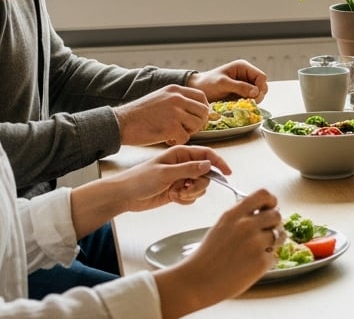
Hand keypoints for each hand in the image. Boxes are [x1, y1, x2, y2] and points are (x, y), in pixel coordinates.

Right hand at [112, 85, 210, 146]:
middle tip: (186, 129)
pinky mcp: (170, 127)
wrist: (120, 122)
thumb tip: (194, 108)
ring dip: (189, 132)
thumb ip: (176, 100)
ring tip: (175, 134)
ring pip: (198, 124)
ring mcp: (175, 112)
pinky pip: (186, 137)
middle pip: (203, 111)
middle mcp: (177, 98)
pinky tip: (168, 140)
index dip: (202, 109)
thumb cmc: (138, 114)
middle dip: (198, 123)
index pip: (201, 97)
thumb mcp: (160, 97)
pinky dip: (178, 141)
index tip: (196, 117)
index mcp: (175, 90)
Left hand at [115, 144, 231, 212]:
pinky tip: (173, 198)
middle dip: (199, 184)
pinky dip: (185, 199)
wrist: (125, 195)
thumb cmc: (140, 179)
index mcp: (181, 154)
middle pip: (206, 174)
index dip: (219, 163)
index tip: (227, 173)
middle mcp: (184, 165)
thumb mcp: (166, 173)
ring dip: (191, 193)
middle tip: (186, 189)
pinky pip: (192, 196)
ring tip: (176, 194)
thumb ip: (189, 169)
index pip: (207, 155)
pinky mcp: (178, 190)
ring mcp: (181, 178)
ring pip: (200, 186)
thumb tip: (208, 165)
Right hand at [155, 189, 281, 314]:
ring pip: (280, 235)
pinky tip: (251, 266)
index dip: (271, 201)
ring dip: (274, 242)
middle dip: (274, 224)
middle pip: (277, 215)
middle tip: (266, 234)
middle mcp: (246, 226)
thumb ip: (240, 218)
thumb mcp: (220, 228)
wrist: (196, 282)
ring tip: (259, 250)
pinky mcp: (261, 261)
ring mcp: (255, 243)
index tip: (271, 207)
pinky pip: (274, 256)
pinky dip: (267, 261)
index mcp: (233, 215)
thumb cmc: (206, 258)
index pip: (263, 195)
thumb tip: (263, 212)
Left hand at [187, 60, 267, 101]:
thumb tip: (256, 92)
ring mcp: (244, 85)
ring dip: (253, 100)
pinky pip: (250, 99)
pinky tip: (240, 105)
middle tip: (249, 102)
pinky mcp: (241, 94)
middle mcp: (246, 75)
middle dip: (258, 95)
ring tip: (242, 104)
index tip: (253, 96)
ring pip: (258, 94)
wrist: (197, 90)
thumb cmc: (207, 83)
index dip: (260, 87)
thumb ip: (239, 86)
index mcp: (243, 67)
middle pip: (262, 86)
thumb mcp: (222, 83)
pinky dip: (248, 103)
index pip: (261, 77)